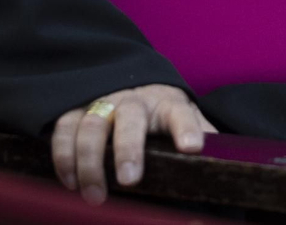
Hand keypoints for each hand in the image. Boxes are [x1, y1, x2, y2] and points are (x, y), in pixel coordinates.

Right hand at [51, 84, 215, 204]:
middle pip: (130, 118)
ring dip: (90, 160)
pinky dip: (63, 155)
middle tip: (129, 180)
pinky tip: (69, 182)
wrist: (137, 89)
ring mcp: (104, 102)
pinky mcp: (79, 109)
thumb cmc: (165, 119)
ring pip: (92, 123)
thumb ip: (202, 143)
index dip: (186, 128)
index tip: (192, 147)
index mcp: (169, 104)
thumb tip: (222, 178)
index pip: (182, 113)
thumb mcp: (188, 126)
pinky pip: (65, 128)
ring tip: (95, 195)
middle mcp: (135, 100)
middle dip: (128, 148)